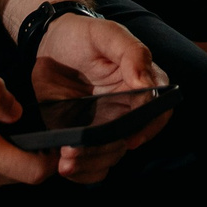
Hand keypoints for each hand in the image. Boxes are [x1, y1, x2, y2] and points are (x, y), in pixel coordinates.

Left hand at [33, 13, 168, 182]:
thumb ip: (132, 52)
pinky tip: (65, 167)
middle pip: (129, 141)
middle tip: (76, 151)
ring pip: (110, 156)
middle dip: (105, 151)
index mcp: (143, 85)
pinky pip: (91, 163)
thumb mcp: (108, 34)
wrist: (49, 42)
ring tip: (65, 161)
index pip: (157, 113)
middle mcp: (129, 110)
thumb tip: (146, 84)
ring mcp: (106, 125)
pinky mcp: (84, 135)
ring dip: (90, 164)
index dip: (147, 128)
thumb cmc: (83, 35)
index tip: (127, 138)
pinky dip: (81, 172)